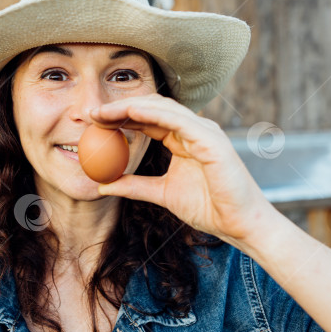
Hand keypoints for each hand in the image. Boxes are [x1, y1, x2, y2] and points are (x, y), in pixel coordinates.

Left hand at [90, 93, 279, 247]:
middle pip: (152, 109)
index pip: (148, 120)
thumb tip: (102, 185)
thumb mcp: (162, 194)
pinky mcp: (212, 139)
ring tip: (104, 112)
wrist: (239, 224)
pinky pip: (179, 120)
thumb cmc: (209, 208)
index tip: (93, 122)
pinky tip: (131, 113)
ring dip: (131, 107)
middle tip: (92, 113)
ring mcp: (204, 131)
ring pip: (163, 109)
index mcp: (183, 139)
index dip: (120, 118)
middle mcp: (193, 130)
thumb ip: (134, 186)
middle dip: (121, 107)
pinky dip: (154, 114)